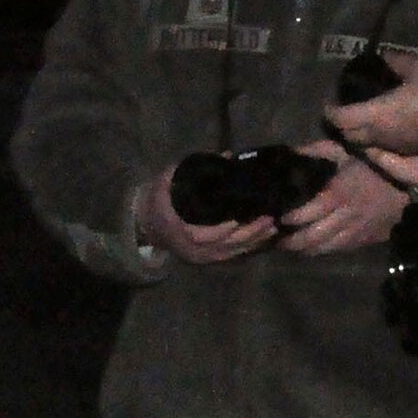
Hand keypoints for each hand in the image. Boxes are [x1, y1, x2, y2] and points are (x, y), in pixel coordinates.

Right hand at [135, 167, 277, 264]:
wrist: (144, 223)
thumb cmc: (158, 198)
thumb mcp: (169, 179)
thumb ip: (195, 169)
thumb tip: (227, 157)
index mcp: (178, 229)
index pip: (203, 235)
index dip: (223, 229)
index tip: (240, 218)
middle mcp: (190, 249)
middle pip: (224, 246)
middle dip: (248, 234)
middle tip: (268, 219)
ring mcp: (199, 258)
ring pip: (230, 253)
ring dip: (253, 242)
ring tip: (272, 227)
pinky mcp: (206, 260)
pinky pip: (230, 257)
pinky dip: (247, 248)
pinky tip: (262, 238)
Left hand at [279, 141, 407, 253]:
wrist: (411, 186)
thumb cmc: (376, 165)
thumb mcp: (346, 151)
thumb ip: (317, 151)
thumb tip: (292, 152)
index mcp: (338, 194)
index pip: (308, 213)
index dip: (291, 219)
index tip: (278, 218)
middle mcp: (345, 218)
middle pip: (313, 237)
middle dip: (292, 242)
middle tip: (276, 240)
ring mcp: (356, 232)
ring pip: (325, 248)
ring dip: (305, 250)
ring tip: (289, 248)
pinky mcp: (366, 241)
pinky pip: (340, 250)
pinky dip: (323, 251)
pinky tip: (313, 249)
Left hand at [325, 54, 417, 155]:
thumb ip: (397, 62)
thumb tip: (384, 55)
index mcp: (375, 114)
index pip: (342, 118)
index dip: (331, 112)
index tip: (328, 105)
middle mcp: (379, 135)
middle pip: (350, 135)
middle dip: (342, 126)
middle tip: (342, 115)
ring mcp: (393, 148)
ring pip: (365, 146)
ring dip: (358, 136)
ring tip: (360, 124)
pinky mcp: (407, 156)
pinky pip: (382, 151)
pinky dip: (374, 143)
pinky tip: (381, 135)